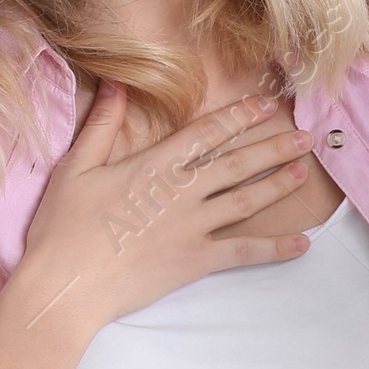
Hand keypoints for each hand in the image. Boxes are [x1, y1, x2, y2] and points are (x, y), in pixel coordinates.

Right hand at [14, 79, 313, 337]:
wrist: (66, 285)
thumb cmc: (63, 227)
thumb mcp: (76, 167)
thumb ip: (102, 124)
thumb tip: (116, 83)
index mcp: (156, 165)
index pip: (208, 132)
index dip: (240, 116)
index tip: (265, 106)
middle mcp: (183, 192)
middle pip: (238, 163)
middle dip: (274, 148)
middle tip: (305, 138)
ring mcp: (193, 227)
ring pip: (247, 201)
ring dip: (278, 186)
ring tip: (303, 173)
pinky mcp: (196, 261)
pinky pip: (244, 252)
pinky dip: (275, 248)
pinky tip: (302, 243)